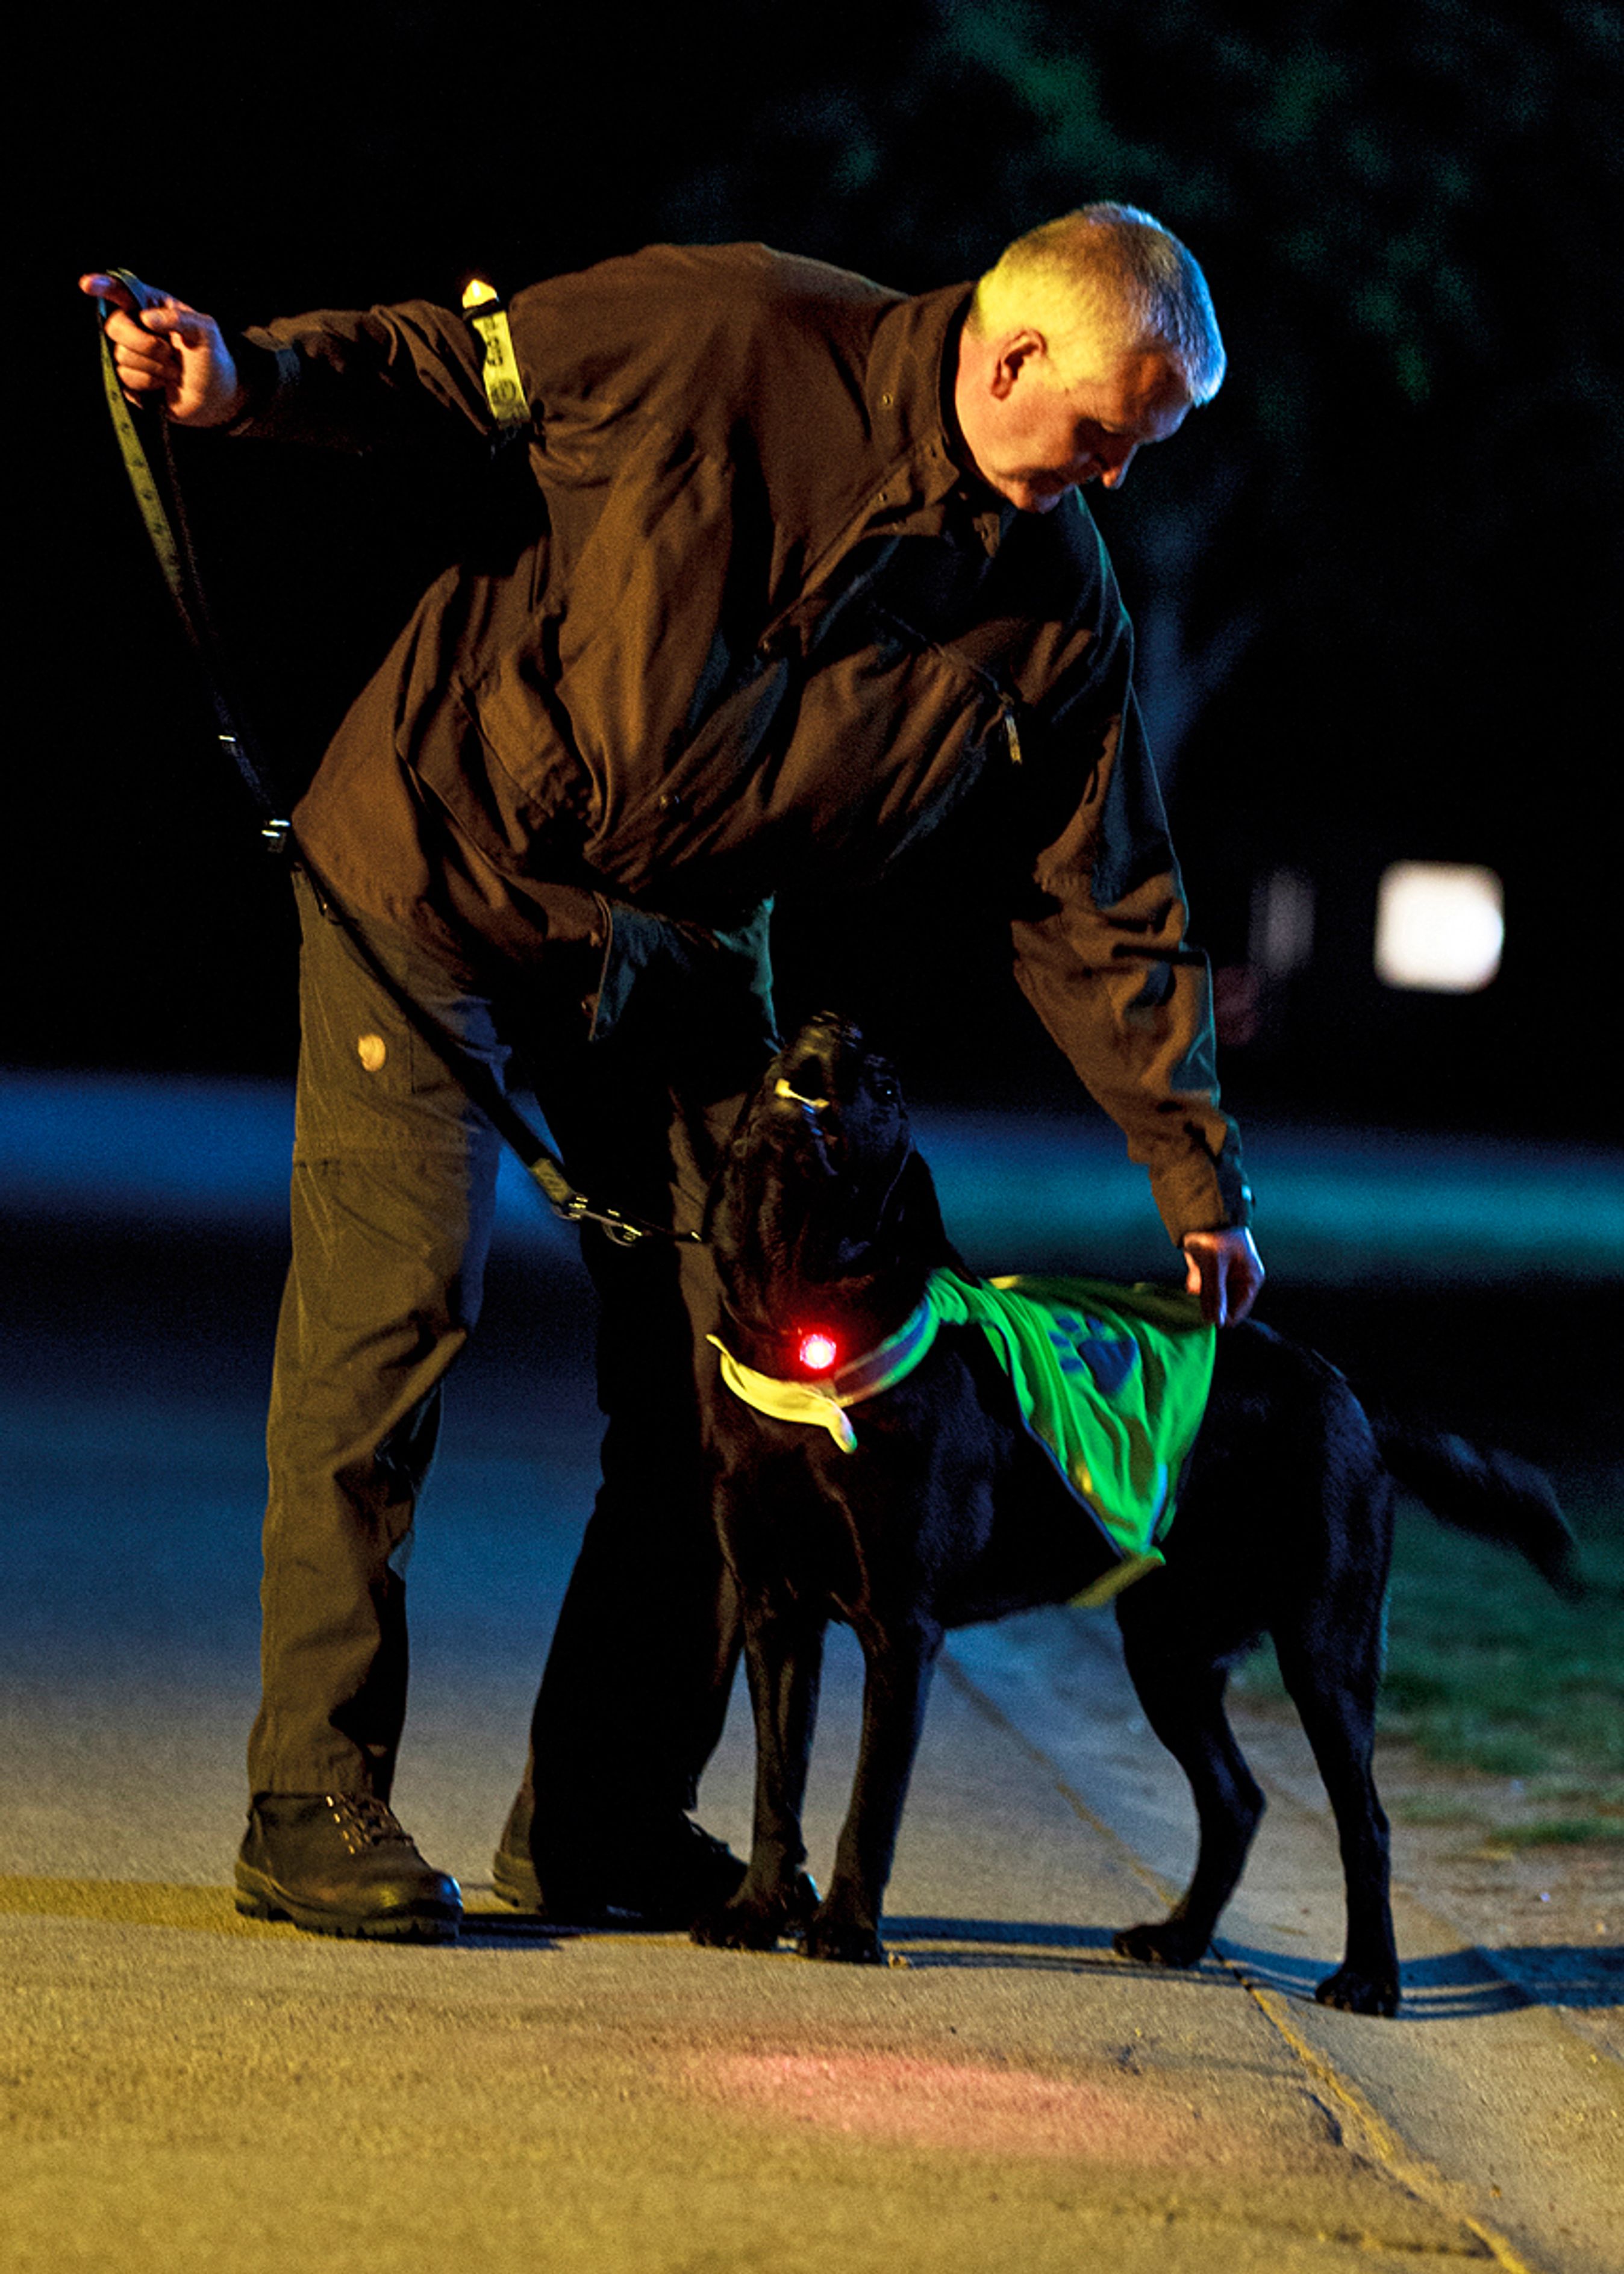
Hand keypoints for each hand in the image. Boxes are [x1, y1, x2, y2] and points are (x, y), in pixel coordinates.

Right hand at [79, 271, 245, 426]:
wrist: (215, 398)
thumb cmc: (212, 358)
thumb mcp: (206, 331)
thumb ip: (179, 318)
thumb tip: (146, 318)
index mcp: (152, 306)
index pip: (122, 291)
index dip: (103, 286)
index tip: (86, 285)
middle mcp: (136, 325)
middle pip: (114, 326)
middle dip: (143, 343)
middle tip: (169, 353)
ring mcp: (131, 352)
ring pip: (119, 355)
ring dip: (153, 367)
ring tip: (173, 371)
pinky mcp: (129, 378)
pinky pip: (123, 378)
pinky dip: (148, 382)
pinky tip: (163, 383)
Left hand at [1181, 1226, 1263, 1327]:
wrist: (1201, 1212)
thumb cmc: (1216, 1234)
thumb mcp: (1215, 1265)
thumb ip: (1215, 1294)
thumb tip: (1215, 1321)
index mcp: (1251, 1279)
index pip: (1238, 1311)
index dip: (1222, 1316)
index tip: (1204, 1316)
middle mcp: (1240, 1281)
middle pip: (1224, 1306)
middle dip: (1209, 1303)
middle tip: (1199, 1293)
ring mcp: (1225, 1278)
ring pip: (1211, 1298)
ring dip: (1201, 1294)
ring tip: (1198, 1277)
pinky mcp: (1211, 1274)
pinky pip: (1203, 1289)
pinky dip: (1196, 1285)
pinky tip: (1195, 1273)